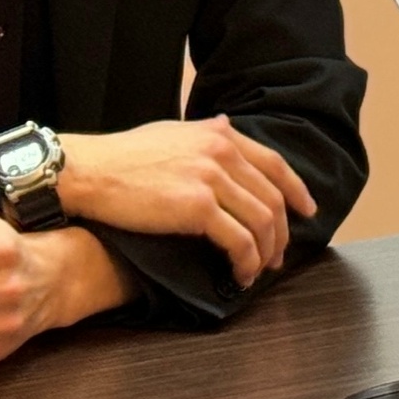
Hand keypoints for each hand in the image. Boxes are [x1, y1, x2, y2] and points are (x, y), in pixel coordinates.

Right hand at [58, 118, 316, 287]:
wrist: (91, 171)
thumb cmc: (123, 156)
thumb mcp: (171, 132)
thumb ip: (204, 132)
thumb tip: (226, 124)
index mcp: (217, 134)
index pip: (273, 163)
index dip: (296, 190)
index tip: (307, 211)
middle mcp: (221, 151)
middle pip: (272, 198)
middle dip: (282, 232)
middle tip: (278, 256)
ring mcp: (211, 178)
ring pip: (262, 222)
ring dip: (266, 252)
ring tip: (258, 270)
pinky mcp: (198, 207)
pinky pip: (239, 241)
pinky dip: (246, 262)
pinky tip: (239, 274)